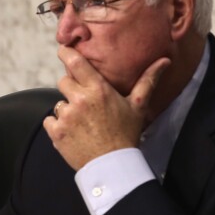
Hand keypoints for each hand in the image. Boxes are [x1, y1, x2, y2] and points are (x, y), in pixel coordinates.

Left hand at [43, 46, 170, 170]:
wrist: (112, 164)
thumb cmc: (126, 134)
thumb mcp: (137, 106)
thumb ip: (147, 81)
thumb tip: (164, 61)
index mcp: (98, 90)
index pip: (75, 63)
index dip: (66, 53)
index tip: (63, 50)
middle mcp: (79, 100)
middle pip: (63, 82)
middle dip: (71, 88)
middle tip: (84, 101)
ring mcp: (66, 116)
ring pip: (58, 103)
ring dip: (66, 110)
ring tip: (83, 122)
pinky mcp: (56, 132)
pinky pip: (49, 121)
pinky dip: (57, 125)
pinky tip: (73, 132)